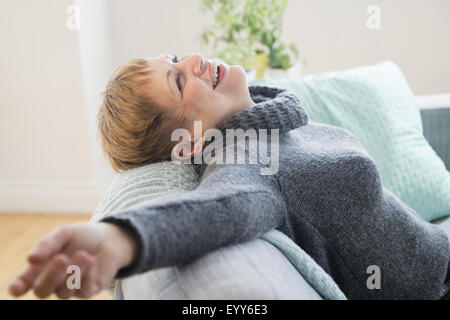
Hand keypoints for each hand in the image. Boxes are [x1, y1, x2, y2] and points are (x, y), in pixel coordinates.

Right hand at [8, 222, 137, 298]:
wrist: (109, 238)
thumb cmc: (82, 236)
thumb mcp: (65, 233)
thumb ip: (48, 244)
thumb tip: (31, 259)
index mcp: (40, 268)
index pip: (24, 283)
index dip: (18, 287)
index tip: (16, 288)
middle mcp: (53, 281)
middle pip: (42, 291)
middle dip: (50, 276)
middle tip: (62, 258)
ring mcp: (70, 288)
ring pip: (64, 292)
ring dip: (74, 272)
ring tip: (84, 254)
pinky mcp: (87, 291)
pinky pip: (83, 291)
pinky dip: (87, 275)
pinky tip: (92, 260)